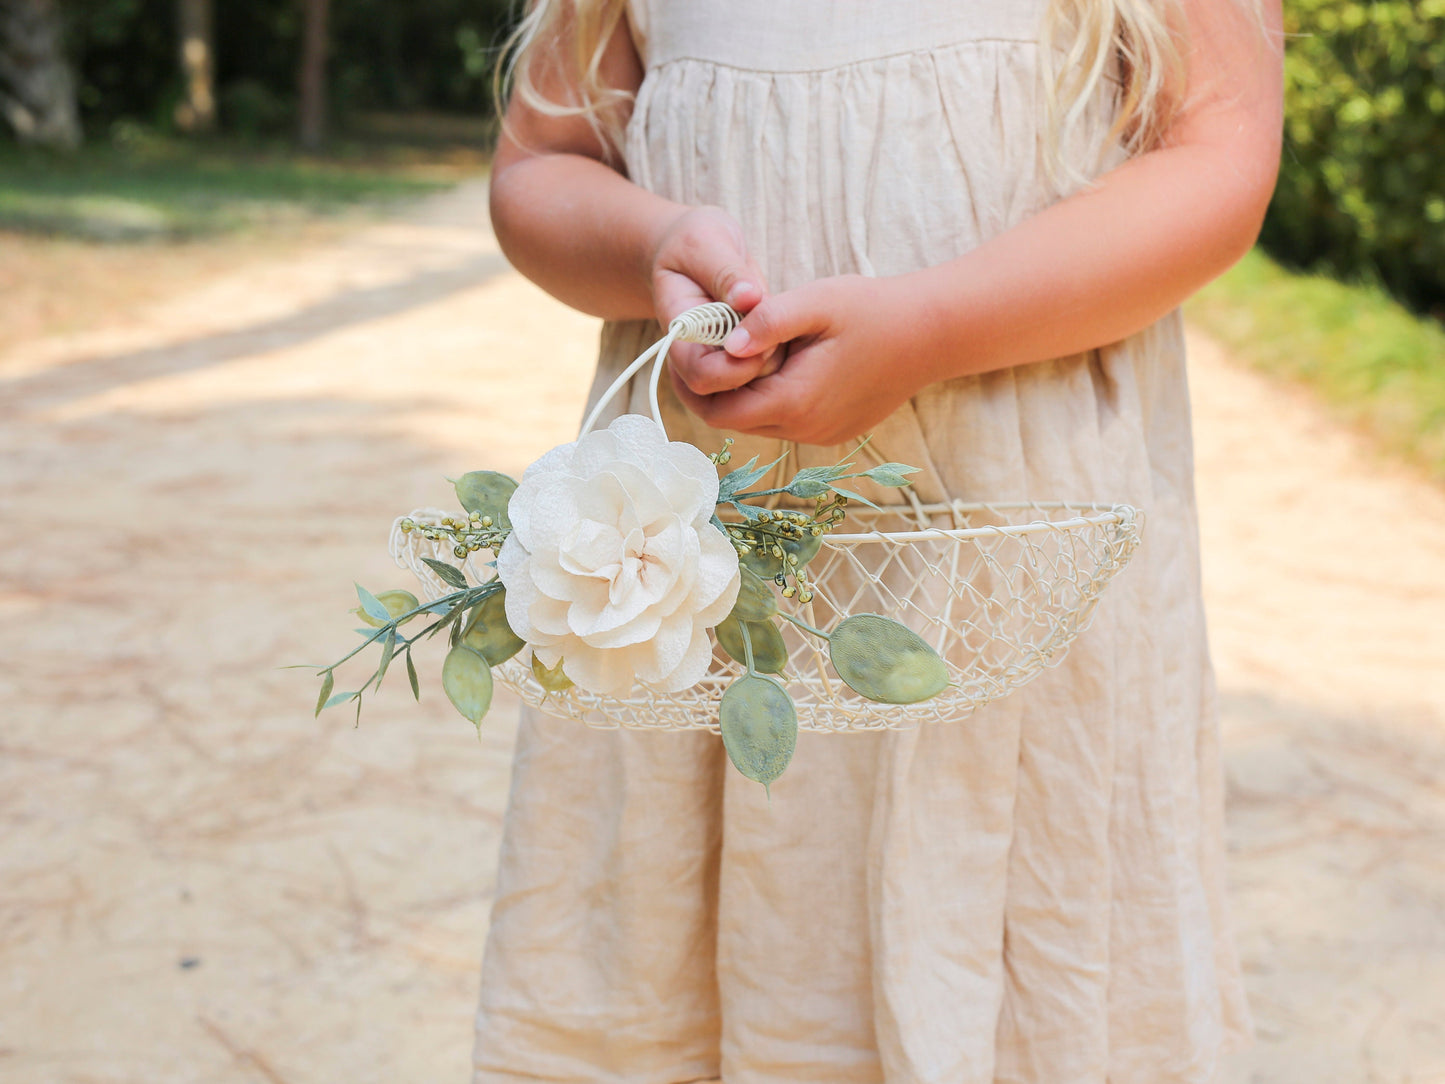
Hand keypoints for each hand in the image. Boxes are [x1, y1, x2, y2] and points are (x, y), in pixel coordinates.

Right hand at [649, 207, 783, 394]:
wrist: (695, 247)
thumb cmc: (694, 241)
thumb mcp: (706, 242)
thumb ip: (726, 271)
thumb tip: (749, 299)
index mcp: (681, 332)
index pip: (701, 374)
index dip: (735, 365)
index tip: (758, 327)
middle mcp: (698, 354)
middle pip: (728, 393)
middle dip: (760, 364)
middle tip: (776, 325)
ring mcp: (721, 358)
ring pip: (754, 385)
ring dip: (774, 357)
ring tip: (779, 315)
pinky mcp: (744, 353)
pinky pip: (768, 368)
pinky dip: (781, 348)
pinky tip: (785, 323)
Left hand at [671, 274, 932, 445]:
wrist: (932, 334)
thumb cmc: (873, 310)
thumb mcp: (816, 301)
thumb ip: (766, 320)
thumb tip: (725, 344)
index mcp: (794, 402)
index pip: (717, 411)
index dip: (690, 385)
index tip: (681, 351)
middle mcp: (804, 430)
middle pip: (732, 421)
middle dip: (709, 390)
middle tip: (698, 350)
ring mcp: (821, 436)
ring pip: (757, 423)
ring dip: (740, 392)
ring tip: (734, 351)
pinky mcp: (834, 432)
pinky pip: (785, 421)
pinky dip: (768, 398)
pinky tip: (774, 364)